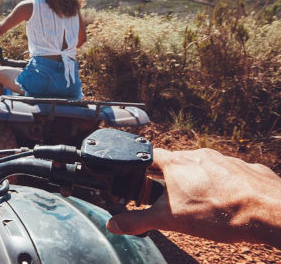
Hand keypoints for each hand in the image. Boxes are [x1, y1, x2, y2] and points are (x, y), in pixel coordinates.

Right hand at [107, 148, 280, 246]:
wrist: (267, 211)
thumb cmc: (218, 212)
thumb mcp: (170, 220)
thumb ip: (138, 220)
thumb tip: (113, 224)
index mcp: (176, 162)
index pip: (148, 155)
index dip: (139, 165)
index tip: (136, 176)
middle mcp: (199, 155)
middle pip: (176, 162)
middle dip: (170, 178)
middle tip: (168, 197)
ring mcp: (224, 159)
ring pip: (203, 167)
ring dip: (197, 181)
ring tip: (199, 203)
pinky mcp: (245, 168)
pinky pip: (228, 174)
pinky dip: (223, 185)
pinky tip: (226, 202)